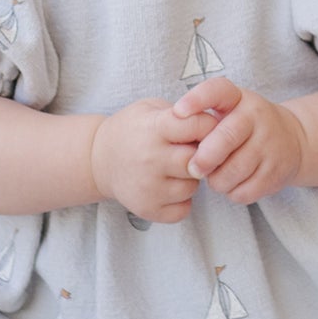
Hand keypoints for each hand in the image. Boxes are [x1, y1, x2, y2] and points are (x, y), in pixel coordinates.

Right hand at [89, 99, 202, 221]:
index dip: (208, 126)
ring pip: (193, 186)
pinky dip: (181, 201)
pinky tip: (169, 186)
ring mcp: (148, 187)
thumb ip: (184, 112)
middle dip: (202, 156)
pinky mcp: (147, 209)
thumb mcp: (152, 109)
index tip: (205, 129)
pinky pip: (184, 209)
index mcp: (154, 128)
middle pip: (199, 160)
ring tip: (176, 169)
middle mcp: (150, 159)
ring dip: (192, 179)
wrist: (98, 158)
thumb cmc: (134, 130)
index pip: (197, 126)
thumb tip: (219, 127)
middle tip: (193, 151)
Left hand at [172, 78, 306, 204]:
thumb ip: (204, 121)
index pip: (217, 90)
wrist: (292, 140)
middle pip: (226, 138)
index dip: (197, 100)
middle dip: (204, 158)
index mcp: (239, 98)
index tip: (178, 112)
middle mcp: (257, 116)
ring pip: (233, 171)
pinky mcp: (276, 171)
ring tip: (215, 176)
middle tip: (193, 169)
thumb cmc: (244, 127)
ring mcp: (270, 144)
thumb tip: (179, 149)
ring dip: (217, 180)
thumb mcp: (229, 111)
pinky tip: (233, 184)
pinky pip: (245, 190)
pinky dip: (232, 192)